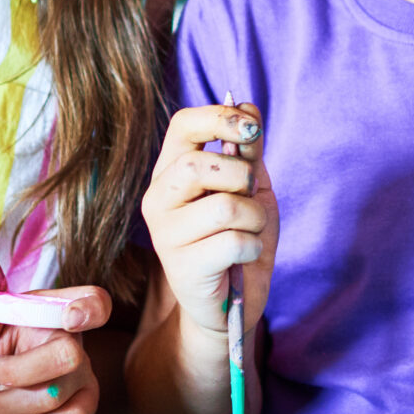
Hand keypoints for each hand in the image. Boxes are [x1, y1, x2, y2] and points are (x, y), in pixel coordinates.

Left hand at [0, 254, 111, 413]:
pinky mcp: (81, 402)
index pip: (94, 300)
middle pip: (69, 355)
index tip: (69, 319)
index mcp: (51, 310)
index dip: (90, 308)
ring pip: (56, 394)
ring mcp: (80, 372)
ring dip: (8, 403)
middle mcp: (71, 339)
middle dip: (16, 372)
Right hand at [140, 104, 277, 344]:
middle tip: (251, 196)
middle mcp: (158, 199)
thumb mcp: (250, 189)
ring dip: (255, 218)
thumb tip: (249, 108)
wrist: (231, 304)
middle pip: (198, 164)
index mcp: (171, 171)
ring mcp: (165, 235)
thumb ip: (248, 152)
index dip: (220, 117)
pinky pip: (234, 242)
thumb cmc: (239, 239)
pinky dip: (253, 247)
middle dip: (242, 175)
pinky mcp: (181, 268)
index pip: (182, 125)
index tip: (252, 128)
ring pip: (225, 206)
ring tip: (250, 232)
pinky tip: (244, 257)